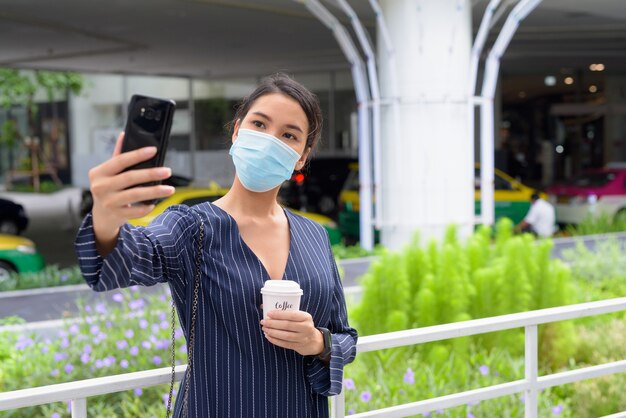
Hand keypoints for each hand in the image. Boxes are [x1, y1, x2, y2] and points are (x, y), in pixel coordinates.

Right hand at [89, 132, 174, 254]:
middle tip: (168, 171)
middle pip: (130, 178)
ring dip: (155, 192)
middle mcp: (101, 187)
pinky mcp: (116, 215)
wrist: (101, 215)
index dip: (137, 154)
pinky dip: (146, 207)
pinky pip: (136, 211)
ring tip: (170, 189)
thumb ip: (117, 155)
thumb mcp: (108, 172)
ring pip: (135, 195)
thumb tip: (124, 134)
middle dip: (151, 174)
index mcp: (99, 172)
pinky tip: (154, 203)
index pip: (120, 160)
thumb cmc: (108, 188)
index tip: (154, 150)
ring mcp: (108, 202)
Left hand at [260, 310, 324, 356]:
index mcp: (306, 317)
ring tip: (264, 328)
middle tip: (263, 321)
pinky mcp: (298, 346)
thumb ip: (287, 313)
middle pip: (287, 325)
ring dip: (273, 332)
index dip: (279, 314)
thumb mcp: (300, 317)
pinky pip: (285, 344)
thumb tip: (266, 307)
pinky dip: (275, 340)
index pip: (292, 315)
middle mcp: (306, 328)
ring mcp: (302, 338)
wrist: (313, 340)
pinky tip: (268, 336)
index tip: (269, 313)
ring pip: (285, 335)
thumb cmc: (303, 324)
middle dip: (273, 323)